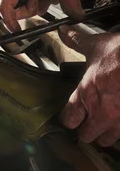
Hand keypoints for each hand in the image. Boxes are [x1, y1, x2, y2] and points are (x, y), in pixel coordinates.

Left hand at [59, 27, 119, 146]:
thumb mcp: (96, 45)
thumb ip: (77, 41)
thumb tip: (63, 31)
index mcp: (85, 96)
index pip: (68, 120)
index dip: (69, 117)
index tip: (72, 113)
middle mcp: (100, 113)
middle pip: (85, 136)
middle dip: (86, 129)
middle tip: (90, 119)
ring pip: (106, 140)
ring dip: (105, 133)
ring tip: (108, 121)